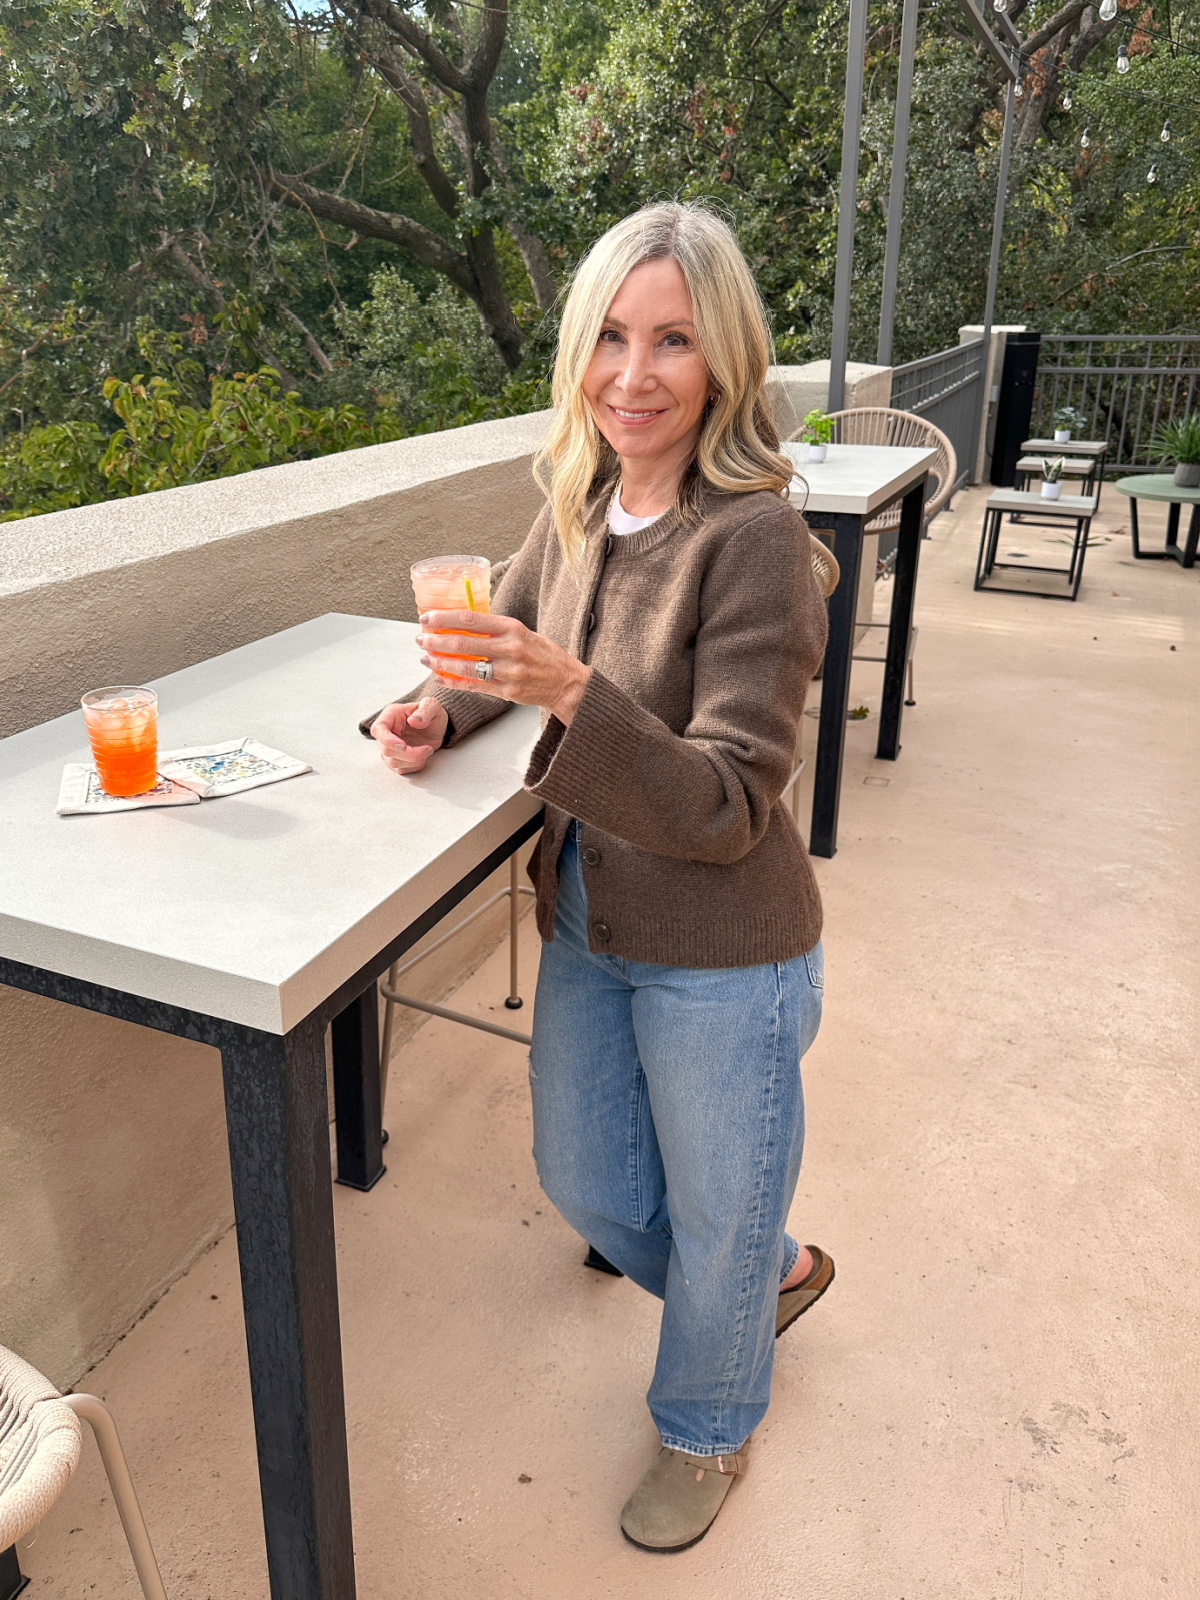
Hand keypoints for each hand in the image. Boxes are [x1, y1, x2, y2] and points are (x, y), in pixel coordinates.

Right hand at [371, 697, 448, 775]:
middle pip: (386, 750)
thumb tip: (413, 721)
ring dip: (413, 761)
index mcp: (390, 716)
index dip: (388, 740)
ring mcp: (389, 746)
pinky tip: (424, 757)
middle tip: (428, 748)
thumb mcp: (433, 706)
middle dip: (409, 754)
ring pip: (393, 762)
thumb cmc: (431, 712)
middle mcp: (386, 732)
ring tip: (428, 750)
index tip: (404, 746)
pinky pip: (400, 769)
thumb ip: (425, 710)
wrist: (435, 725)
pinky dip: (414, 766)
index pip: (378, 729)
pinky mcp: (396, 758)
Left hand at [417, 611, 591, 725]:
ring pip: (465, 667)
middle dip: (436, 641)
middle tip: (421, 638)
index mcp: (513, 628)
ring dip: (440, 662)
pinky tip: (440, 677)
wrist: (566, 683)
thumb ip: (496, 629)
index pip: (471, 619)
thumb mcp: (524, 632)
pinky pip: (474, 686)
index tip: (427, 618)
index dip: (445, 618)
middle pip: (463, 643)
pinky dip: (453, 682)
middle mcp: (510, 649)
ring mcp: (508, 672)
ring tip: (426, 658)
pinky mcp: (507, 691)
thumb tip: (463, 623)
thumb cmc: (544, 655)